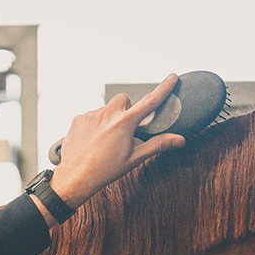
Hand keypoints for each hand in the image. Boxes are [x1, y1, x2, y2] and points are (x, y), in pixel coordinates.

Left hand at [49, 73, 186, 209]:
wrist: (76, 177)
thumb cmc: (104, 170)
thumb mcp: (134, 158)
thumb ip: (157, 145)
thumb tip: (179, 139)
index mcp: (125, 122)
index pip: (150, 101)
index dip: (164, 88)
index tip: (171, 77)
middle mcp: (107, 114)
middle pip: (124, 100)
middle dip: (127, 111)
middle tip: (124, 129)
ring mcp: (91, 115)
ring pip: (106, 109)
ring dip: (109, 119)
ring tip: (105, 139)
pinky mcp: (78, 119)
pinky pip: (90, 116)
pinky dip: (94, 124)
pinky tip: (92, 140)